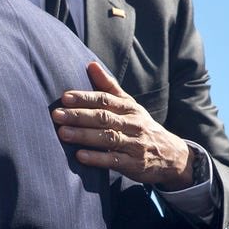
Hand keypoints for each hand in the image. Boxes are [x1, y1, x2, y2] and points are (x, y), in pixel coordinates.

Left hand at [51, 62, 193, 189]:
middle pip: (104, 118)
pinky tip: (80, 156)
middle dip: (79, 115)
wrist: (172, 155)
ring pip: (108, 138)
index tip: (65, 97)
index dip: (85, 98)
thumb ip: (108, 86)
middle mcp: (132, 124)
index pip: (105, 99)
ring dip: (84, 135)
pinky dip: (97, 158)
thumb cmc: (141, 126)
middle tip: (56, 115)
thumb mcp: (129, 104)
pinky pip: (114, 161)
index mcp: (129, 108)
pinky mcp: (134, 164)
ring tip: (63, 133)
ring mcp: (134, 144)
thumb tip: (90, 64)